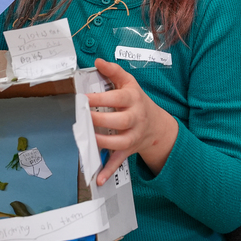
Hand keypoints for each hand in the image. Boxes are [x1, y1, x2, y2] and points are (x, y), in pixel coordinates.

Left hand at [88, 58, 178, 185]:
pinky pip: (119, 162)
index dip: (100, 98)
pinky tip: (98, 179)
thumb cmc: (137, 101)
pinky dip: (108, 171)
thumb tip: (98, 61)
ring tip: (86, 138)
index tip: (84, 98)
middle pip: (120, 121)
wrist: (157, 125)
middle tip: (84, 117)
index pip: (117, 98)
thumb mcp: (129, 83)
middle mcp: (135, 118)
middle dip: (100, 120)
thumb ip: (114, 71)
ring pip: (119, 143)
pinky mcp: (129, 150)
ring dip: (102, 143)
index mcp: (133, 99)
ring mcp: (133, 136)